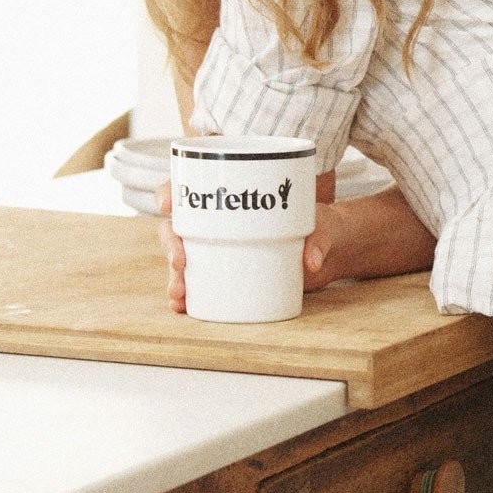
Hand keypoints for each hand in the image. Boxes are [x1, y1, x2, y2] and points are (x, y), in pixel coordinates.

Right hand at [155, 179, 353, 313]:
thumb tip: (311, 261)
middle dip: (170, 244)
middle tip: (179, 263)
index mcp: (233, 193)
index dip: (170, 192)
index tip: (167, 205)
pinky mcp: (224, 272)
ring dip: (173, 276)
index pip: (190, 186)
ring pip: (181, 258)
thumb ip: (318, 238)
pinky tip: (181, 306)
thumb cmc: (318, 223)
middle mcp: (217, 218)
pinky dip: (185, 294)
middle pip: (177, 226)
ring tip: (178, 294)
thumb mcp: (320, 224)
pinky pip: (196, 282)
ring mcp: (218, 247)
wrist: (325, 247)